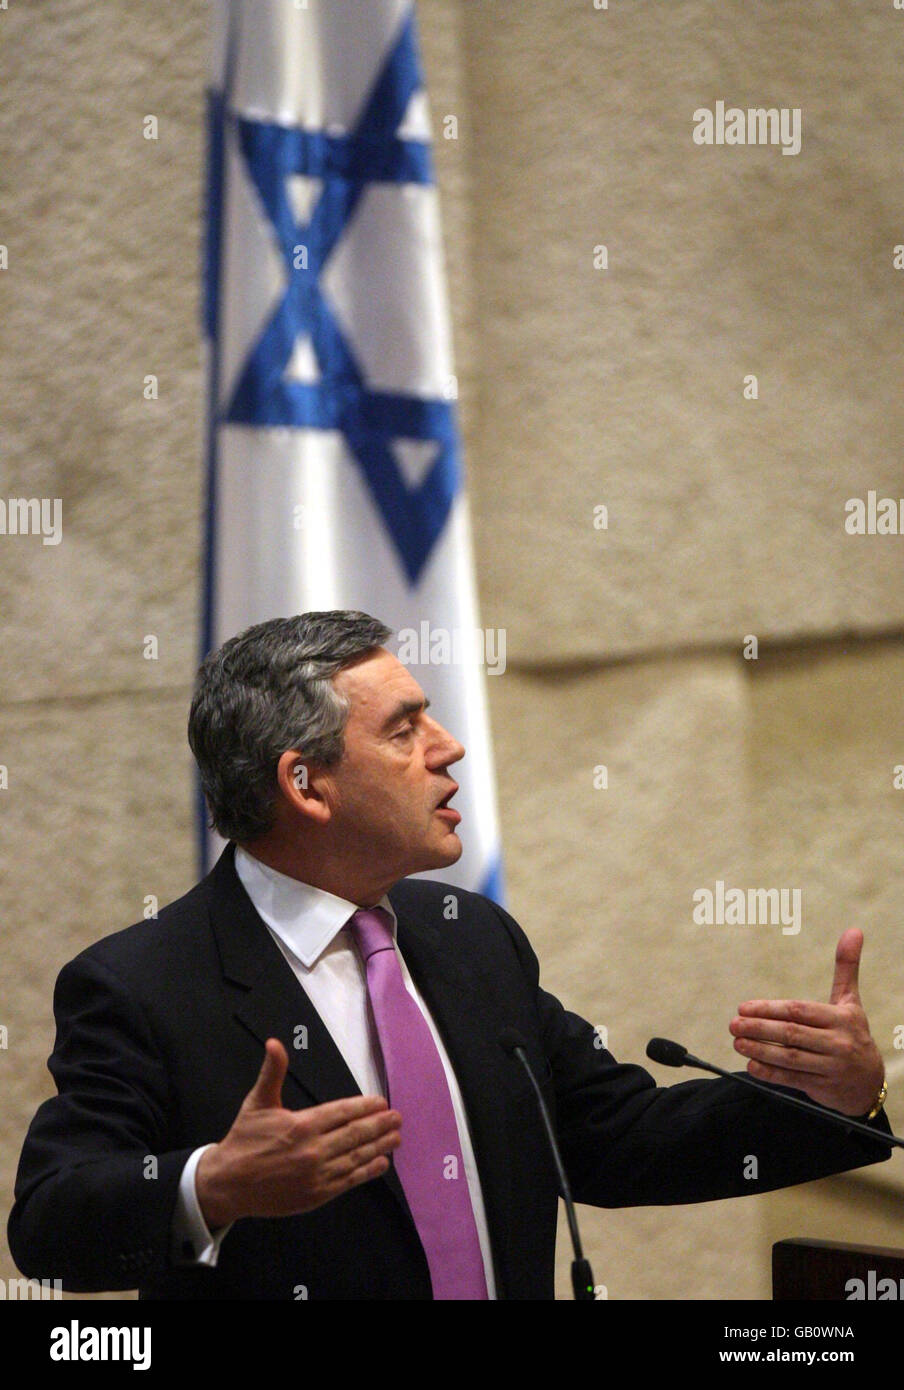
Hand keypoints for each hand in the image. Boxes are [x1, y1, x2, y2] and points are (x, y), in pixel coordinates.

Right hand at [196, 1038, 401, 1227]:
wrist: (229, 1184)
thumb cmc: (244, 1140)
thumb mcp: (257, 1102)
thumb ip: (272, 1072)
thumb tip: (275, 1043)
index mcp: (302, 1124)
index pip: (342, 1112)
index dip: (364, 1107)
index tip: (381, 1102)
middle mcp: (314, 1149)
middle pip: (355, 1134)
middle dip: (379, 1125)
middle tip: (398, 1117)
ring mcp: (317, 1174)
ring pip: (356, 1157)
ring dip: (380, 1146)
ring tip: (397, 1137)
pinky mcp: (317, 1194)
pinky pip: (348, 1180)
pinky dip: (367, 1171)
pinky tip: (381, 1163)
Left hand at [728, 928, 884, 1116]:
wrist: (870, 1083)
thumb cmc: (854, 1034)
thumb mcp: (851, 1002)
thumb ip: (846, 967)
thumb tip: (854, 930)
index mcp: (842, 1018)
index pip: (800, 1011)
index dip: (770, 1009)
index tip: (743, 1007)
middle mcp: (839, 1043)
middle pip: (792, 1034)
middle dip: (759, 1028)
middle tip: (733, 1024)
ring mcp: (831, 1067)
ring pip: (790, 1058)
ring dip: (760, 1050)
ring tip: (737, 1042)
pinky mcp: (823, 1088)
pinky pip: (793, 1080)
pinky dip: (770, 1073)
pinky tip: (751, 1066)